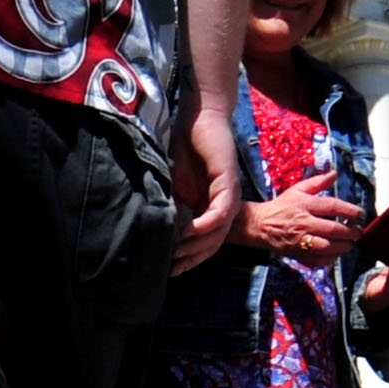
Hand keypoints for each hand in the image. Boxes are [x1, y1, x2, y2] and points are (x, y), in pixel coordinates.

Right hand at [172, 107, 242, 272]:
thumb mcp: (174, 184)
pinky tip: (190, 231)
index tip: (169, 270)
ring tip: (177, 256)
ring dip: (198, 247)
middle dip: (192, 260)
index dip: (188, 258)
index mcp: (211, 208)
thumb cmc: (188, 146)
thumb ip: (172, 207)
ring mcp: (228, 195)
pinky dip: (207, 225)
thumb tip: (160, 232)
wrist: (200, 116)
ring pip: (219, 232)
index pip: (204, 242)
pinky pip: (221, 212)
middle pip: (213, 243)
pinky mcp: (228, 182)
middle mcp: (224, 206)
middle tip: (171, 271)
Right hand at [241, 167, 362, 264]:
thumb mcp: (297, 190)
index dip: (350, 211)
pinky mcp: (298, 253)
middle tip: (359, 231)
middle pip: (333, 229)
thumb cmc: (282, 206)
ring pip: (328, 246)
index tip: (360, 214)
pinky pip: (318, 260)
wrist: (261, 225)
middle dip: (351, 232)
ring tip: (350, 243)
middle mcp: (304, 222)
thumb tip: (334, 174)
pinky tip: (336, 253)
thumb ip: (317, 182)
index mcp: (305, 205)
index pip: (333, 207)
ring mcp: (301, 240)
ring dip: (343, 246)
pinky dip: (331, 258)